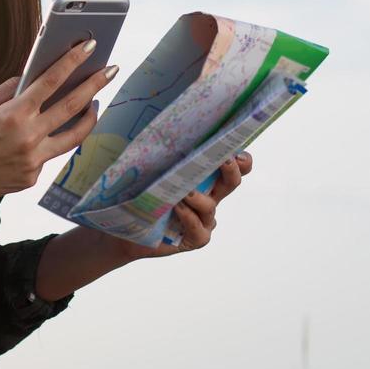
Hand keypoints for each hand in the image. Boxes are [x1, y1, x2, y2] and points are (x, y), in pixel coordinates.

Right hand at [0, 39, 113, 204]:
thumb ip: (11, 89)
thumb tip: (35, 76)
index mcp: (13, 115)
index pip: (51, 82)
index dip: (73, 61)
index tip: (90, 47)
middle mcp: (28, 138)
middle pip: (72, 107)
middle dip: (95, 85)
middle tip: (111, 70)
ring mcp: (32, 161)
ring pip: (73, 136)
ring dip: (89, 117)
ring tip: (95, 102)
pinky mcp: (32, 178)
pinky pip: (50, 154)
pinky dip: (54, 139)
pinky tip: (53, 131)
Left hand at [126, 151, 253, 258]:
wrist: (128, 226)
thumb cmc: (143, 193)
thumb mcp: (155, 169)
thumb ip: (167, 155)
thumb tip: (167, 131)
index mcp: (205, 177)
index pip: (231, 165)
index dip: (240, 158)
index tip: (234, 148)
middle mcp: (209, 197)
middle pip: (232, 182)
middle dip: (232, 170)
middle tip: (225, 160)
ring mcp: (205, 219)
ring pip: (210, 206)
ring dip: (198, 197)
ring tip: (185, 192)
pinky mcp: (196, 238)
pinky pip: (198, 228)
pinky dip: (189, 217)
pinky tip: (177, 208)